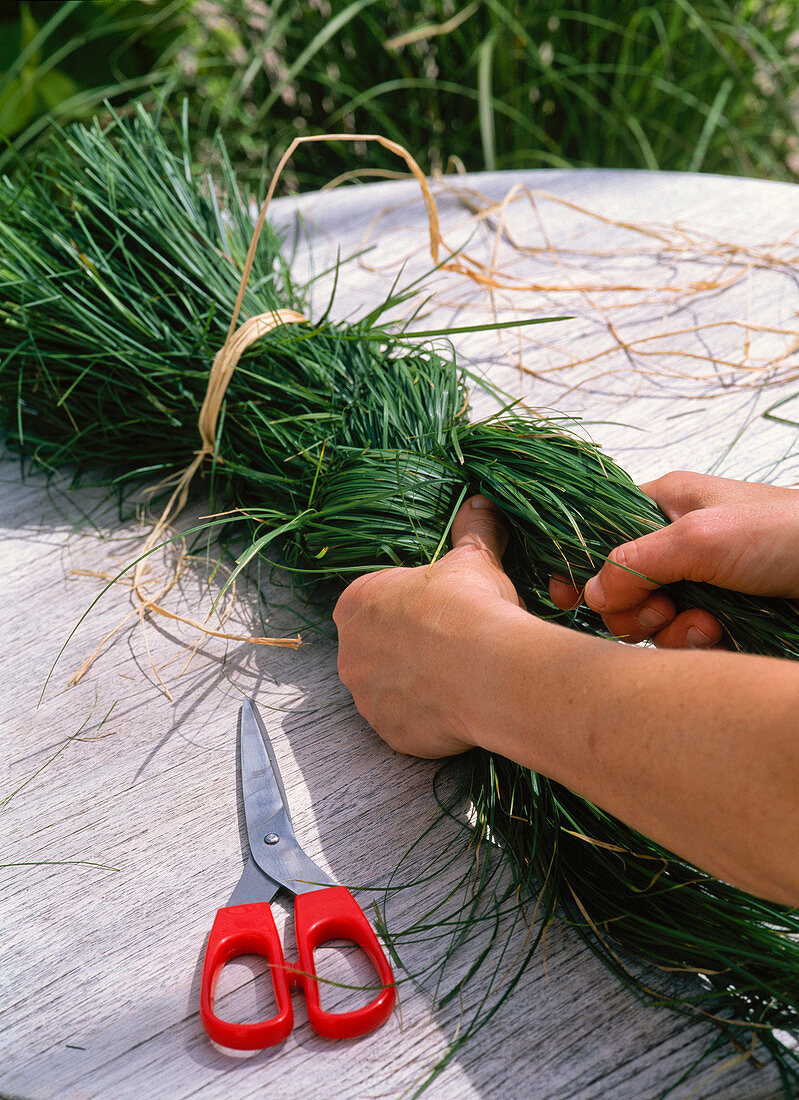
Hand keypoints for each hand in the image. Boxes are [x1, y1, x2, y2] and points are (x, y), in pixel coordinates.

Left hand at [333, 496, 526, 757]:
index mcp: (357, 603)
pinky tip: (457, 706)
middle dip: (408, 648)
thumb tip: (480, 502)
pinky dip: (427, 718)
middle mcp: (349, 652)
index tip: (438, 610)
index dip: (408, 607)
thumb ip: (472, 530)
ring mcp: (366, 697)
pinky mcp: (389, 732)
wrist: (488, 670)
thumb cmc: (471, 607)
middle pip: (376, 648)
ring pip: (389, 689)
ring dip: (416, 684)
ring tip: (458, 677)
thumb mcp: (474, 559)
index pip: (371, 603)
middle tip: (451, 645)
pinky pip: (406, 724)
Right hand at [550, 471, 798, 647]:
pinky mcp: (722, 613)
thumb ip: (635, 563)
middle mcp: (676, 541)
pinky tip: (720, 634)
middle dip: (631, 607)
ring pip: (648, 618)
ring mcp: (699, 579)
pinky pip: (681, 639)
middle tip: (659, 612)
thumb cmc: (788, 533)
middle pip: (617, 585)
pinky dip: (695, 643)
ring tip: (705, 623)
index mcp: (664, 503)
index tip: (566, 596)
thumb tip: (589, 592)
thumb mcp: (701, 539)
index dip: (579, 563)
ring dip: (669, 630)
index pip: (599, 531)